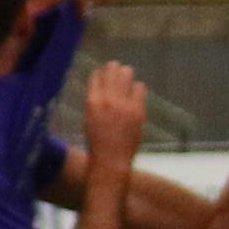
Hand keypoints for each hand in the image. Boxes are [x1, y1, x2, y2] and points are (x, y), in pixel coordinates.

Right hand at [80, 60, 151, 174]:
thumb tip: (103, 86)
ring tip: (126, 78)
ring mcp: (123, 104)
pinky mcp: (137, 110)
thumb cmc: (97, 142)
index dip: (101, 73)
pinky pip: (140, 87)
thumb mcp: (89, 118)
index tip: (104, 74)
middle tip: (118, 71)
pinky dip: (137, 88)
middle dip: (115, 69)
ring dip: (126, 75)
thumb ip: (95, 101)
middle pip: (112, 69)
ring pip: (127, 74)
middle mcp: (107, 99)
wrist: (110, 160)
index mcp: (92, 101)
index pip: (96, 75)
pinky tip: (135, 93)